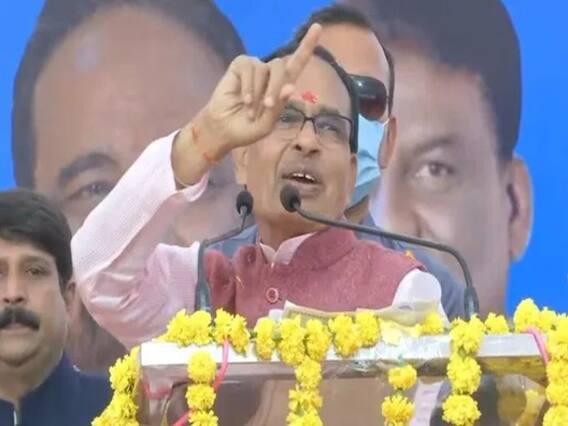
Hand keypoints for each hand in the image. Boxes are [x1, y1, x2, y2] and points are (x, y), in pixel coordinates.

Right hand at [196, 23, 321, 157]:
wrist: (224, 130)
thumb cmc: (248, 128)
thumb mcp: (267, 124)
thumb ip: (278, 107)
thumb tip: (290, 87)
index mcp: (282, 85)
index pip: (297, 63)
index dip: (307, 45)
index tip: (317, 27)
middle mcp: (270, 73)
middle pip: (281, 66)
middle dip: (276, 86)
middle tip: (268, 106)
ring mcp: (255, 67)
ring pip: (264, 69)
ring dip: (258, 93)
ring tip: (251, 110)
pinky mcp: (240, 65)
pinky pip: (249, 68)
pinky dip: (248, 86)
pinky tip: (244, 100)